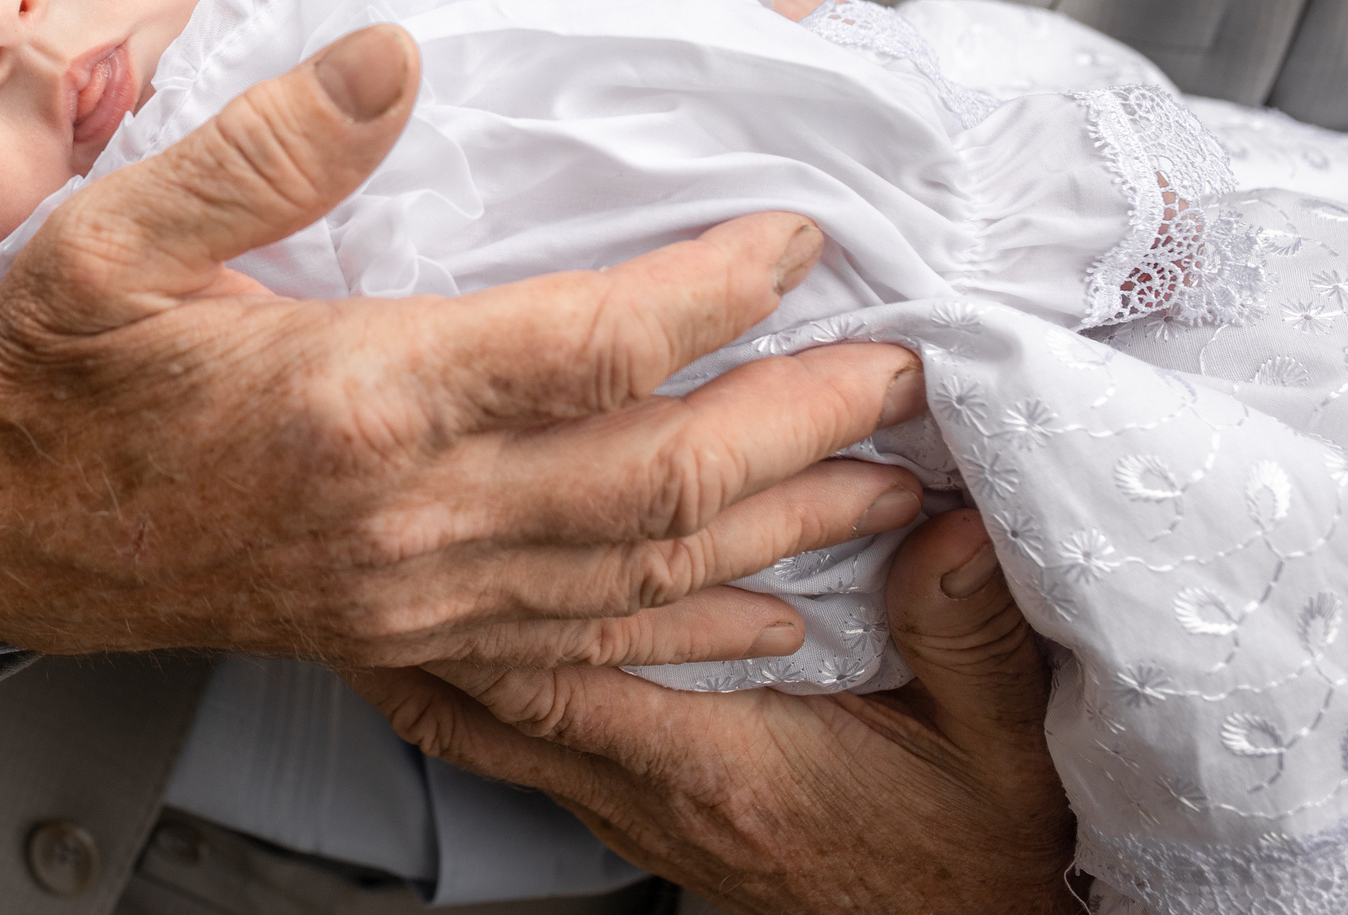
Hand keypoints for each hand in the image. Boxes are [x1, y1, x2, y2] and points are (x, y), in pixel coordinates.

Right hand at [0, 23, 927, 669]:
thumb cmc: (52, 384)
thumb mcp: (114, 235)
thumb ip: (265, 148)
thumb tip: (395, 55)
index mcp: (352, 401)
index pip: (586, 348)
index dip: (712, 287)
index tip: (795, 231)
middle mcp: (406, 518)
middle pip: (656, 480)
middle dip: (800, 419)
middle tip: (904, 363)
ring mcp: (416, 597)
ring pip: (643, 576)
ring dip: (781, 527)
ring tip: (888, 478)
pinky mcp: (409, 640)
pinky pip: (582, 654)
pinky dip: (692, 634)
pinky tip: (765, 614)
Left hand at [348, 509, 1077, 914]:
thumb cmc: (989, 848)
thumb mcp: (1007, 744)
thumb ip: (969, 632)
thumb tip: (947, 526)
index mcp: (723, 765)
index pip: (566, 669)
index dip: (486, 588)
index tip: (439, 499)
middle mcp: (653, 792)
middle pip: (483, 697)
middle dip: (405, 608)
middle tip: (340, 518)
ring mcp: (636, 812)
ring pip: (482, 725)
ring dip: (421, 645)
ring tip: (351, 563)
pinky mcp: (639, 814)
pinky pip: (517, 743)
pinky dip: (468, 683)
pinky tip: (438, 631)